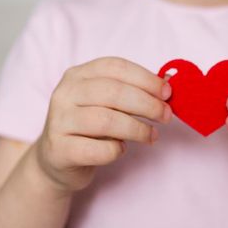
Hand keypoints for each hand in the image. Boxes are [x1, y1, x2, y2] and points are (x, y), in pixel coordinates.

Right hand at [34, 57, 171, 192]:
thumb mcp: (109, 104)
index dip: (146, 79)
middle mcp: (65, 93)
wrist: (57, 160)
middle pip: (113, 92)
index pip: (115, 67)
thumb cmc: (90, 128)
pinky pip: (98, 149)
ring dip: (137, 129)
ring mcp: (59, 121)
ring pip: (106, 120)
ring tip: (152, 136)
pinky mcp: (59, 150)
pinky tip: (121, 149)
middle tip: (166, 116)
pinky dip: (117, 150)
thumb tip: (169, 81)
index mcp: (78, 75)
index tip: (167, 93)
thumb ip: (134, 91)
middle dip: (147, 104)